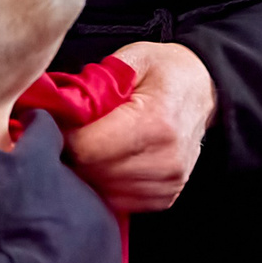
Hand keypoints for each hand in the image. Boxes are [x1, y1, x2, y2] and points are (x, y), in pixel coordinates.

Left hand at [64, 41, 216, 214]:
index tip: (56, 125)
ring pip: (104, 191)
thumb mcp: (130, 60)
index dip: (62, 138)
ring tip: (90, 147)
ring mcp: (169, 180)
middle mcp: (165, 157)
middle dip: (71, 155)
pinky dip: (107, 185)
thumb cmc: (165, 72)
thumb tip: (59, 108)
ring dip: (88, 172)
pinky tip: (107, 162)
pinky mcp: (168, 195)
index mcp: (154, 121)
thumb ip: (94, 83)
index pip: (88, 148)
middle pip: (93, 172)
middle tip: (69, 135)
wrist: (205, 88)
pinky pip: (122, 202)